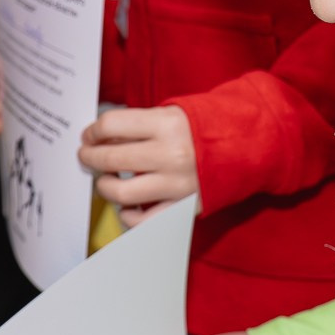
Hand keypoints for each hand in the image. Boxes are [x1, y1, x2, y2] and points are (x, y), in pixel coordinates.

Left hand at [79, 104, 197, 227]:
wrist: (248, 148)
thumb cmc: (206, 128)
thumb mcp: (174, 113)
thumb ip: (140, 123)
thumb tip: (101, 137)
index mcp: (168, 124)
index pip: (112, 125)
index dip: (93, 131)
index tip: (89, 136)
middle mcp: (171, 155)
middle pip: (110, 158)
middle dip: (90, 157)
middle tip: (87, 156)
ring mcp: (176, 185)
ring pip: (120, 193)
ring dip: (105, 186)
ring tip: (106, 180)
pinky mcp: (182, 208)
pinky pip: (143, 221)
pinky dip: (128, 215)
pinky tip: (127, 205)